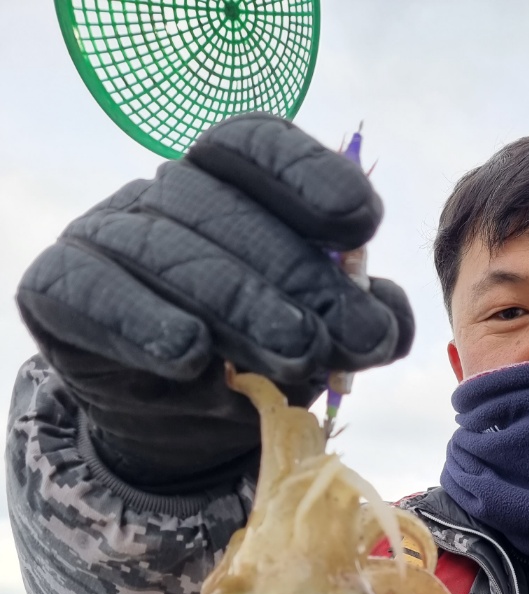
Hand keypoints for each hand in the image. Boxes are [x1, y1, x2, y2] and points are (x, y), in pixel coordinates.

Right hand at [16, 114, 414, 488]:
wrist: (176, 430)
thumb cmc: (255, 365)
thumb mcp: (318, 344)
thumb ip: (359, 323)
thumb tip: (390, 317)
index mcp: (229, 184)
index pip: (258, 148)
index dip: (309, 175)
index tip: (363, 220)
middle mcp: (166, 196)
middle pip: (227, 212)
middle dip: (298, 276)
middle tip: (352, 337)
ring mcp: (107, 235)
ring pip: (170, 253)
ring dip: (239, 304)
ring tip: (297, 356)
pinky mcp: (58, 286)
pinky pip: (96, 294)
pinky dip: (145, 323)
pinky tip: (189, 354)